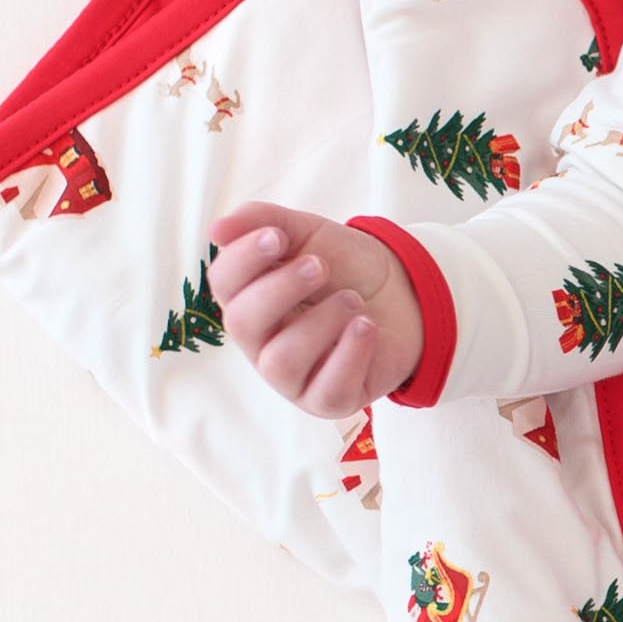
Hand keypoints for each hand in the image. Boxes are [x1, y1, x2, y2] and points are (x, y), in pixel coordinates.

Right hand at [208, 203, 422, 416]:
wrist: (405, 294)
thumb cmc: (346, 269)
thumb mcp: (307, 233)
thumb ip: (263, 222)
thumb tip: (217, 230)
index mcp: (249, 299)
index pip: (223, 284)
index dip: (244, 258)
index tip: (278, 237)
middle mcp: (262, 343)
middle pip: (242, 324)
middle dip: (281, 288)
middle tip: (320, 266)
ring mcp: (292, 377)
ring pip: (281, 361)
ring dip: (322, 322)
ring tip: (354, 300)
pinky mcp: (328, 399)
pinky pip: (326, 391)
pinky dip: (349, 354)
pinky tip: (366, 328)